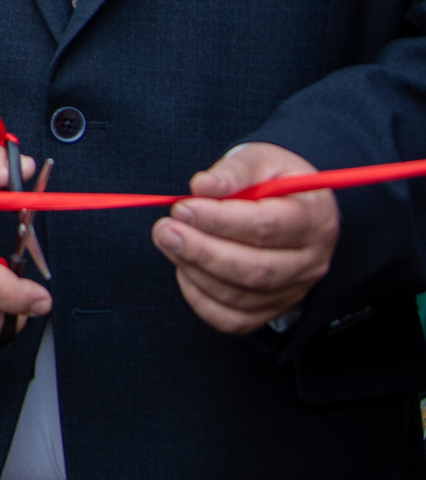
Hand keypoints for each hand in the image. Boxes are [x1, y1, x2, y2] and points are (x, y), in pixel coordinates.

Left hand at [153, 143, 337, 333]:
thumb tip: (202, 186)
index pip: (266, 227)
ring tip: (168, 241)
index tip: (182, 208)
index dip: (219, 220)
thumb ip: (232, 171)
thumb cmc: (269, 179)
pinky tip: (184, 269)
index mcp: (313, 218)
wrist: (287, 203)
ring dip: (195, 270)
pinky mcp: (273, 308)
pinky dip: (202, 300)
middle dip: (202, 250)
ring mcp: (294, 289)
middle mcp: (311, 260)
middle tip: (165, 230)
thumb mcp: (258, 159)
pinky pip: (234, 320)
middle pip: (255, 269)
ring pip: (241, 295)